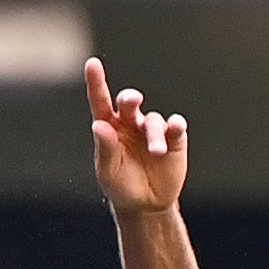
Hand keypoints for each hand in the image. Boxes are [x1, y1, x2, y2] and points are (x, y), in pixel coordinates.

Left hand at [82, 56, 187, 213]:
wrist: (147, 204)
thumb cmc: (121, 185)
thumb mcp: (108, 172)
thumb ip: (104, 149)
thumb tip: (99, 125)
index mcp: (110, 127)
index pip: (101, 101)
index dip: (96, 82)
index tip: (92, 64)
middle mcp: (131, 122)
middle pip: (129, 102)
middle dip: (130, 99)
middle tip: (132, 101)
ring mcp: (152, 129)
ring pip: (153, 121)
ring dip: (155, 135)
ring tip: (156, 152)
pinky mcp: (174, 138)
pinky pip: (175, 127)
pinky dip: (176, 125)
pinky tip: (175, 127)